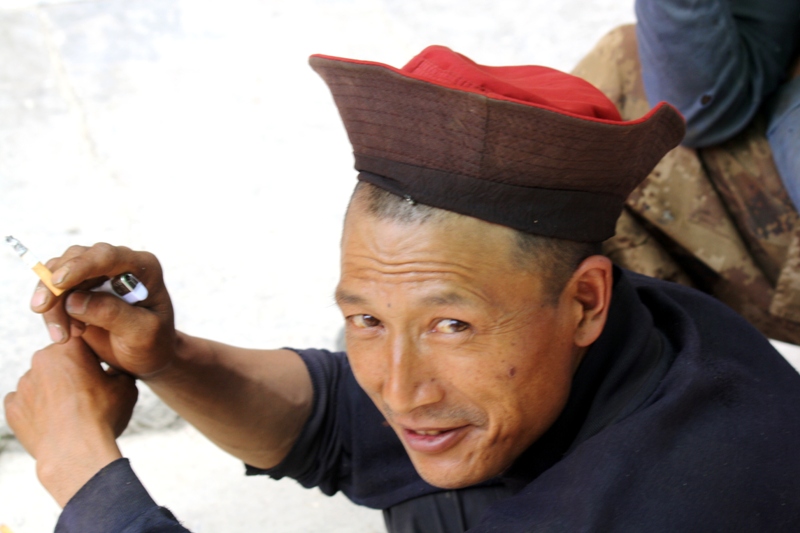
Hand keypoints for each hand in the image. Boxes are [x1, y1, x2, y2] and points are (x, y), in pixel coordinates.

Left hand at [4, 337, 137, 506]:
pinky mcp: (12, 407)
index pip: (82, 343)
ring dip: (53, 390)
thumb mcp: (126, 386)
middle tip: (87, 394)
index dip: (93, 357)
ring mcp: (23, 384)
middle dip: (70, 373)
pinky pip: (25, 402)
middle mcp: (41, 359)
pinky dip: (37, 409)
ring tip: (70, 412)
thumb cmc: (103, 416)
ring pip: (41, 381)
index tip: (101, 371)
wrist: (76, 453)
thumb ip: (117, 370)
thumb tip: (114, 371)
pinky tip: (54, 421)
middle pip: (58, 361)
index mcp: (70, 348)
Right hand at [30, 243, 175, 377]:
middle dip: (55, 285)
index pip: (109, 256)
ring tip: (63, 336)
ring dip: (52, 304)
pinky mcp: (81, 287)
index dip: (81, 266)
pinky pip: (54, 289)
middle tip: (42, 310)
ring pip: (59, 274)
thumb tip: (74, 299)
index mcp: (144, 267)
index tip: (58, 282)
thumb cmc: (152, 344)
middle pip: (77, 259)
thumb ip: (113, 314)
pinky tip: (65, 334)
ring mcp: (98, 273)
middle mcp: (120, 263)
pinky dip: (52, 311)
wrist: (146, 356)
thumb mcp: (142, 333)